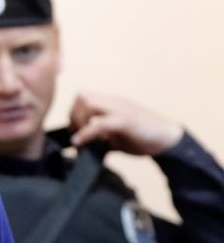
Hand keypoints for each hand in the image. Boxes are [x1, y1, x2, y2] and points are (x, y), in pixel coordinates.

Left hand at [69, 91, 183, 155]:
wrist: (169, 141)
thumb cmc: (144, 139)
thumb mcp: (117, 137)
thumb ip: (101, 138)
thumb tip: (83, 146)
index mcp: (111, 103)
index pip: (84, 97)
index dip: (74, 113)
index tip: (74, 131)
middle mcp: (114, 102)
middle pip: (83, 96)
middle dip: (73, 115)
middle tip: (75, 134)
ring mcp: (120, 109)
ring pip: (89, 103)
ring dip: (79, 120)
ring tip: (80, 138)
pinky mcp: (126, 121)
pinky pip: (101, 123)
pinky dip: (86, 133)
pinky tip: (81, 143)